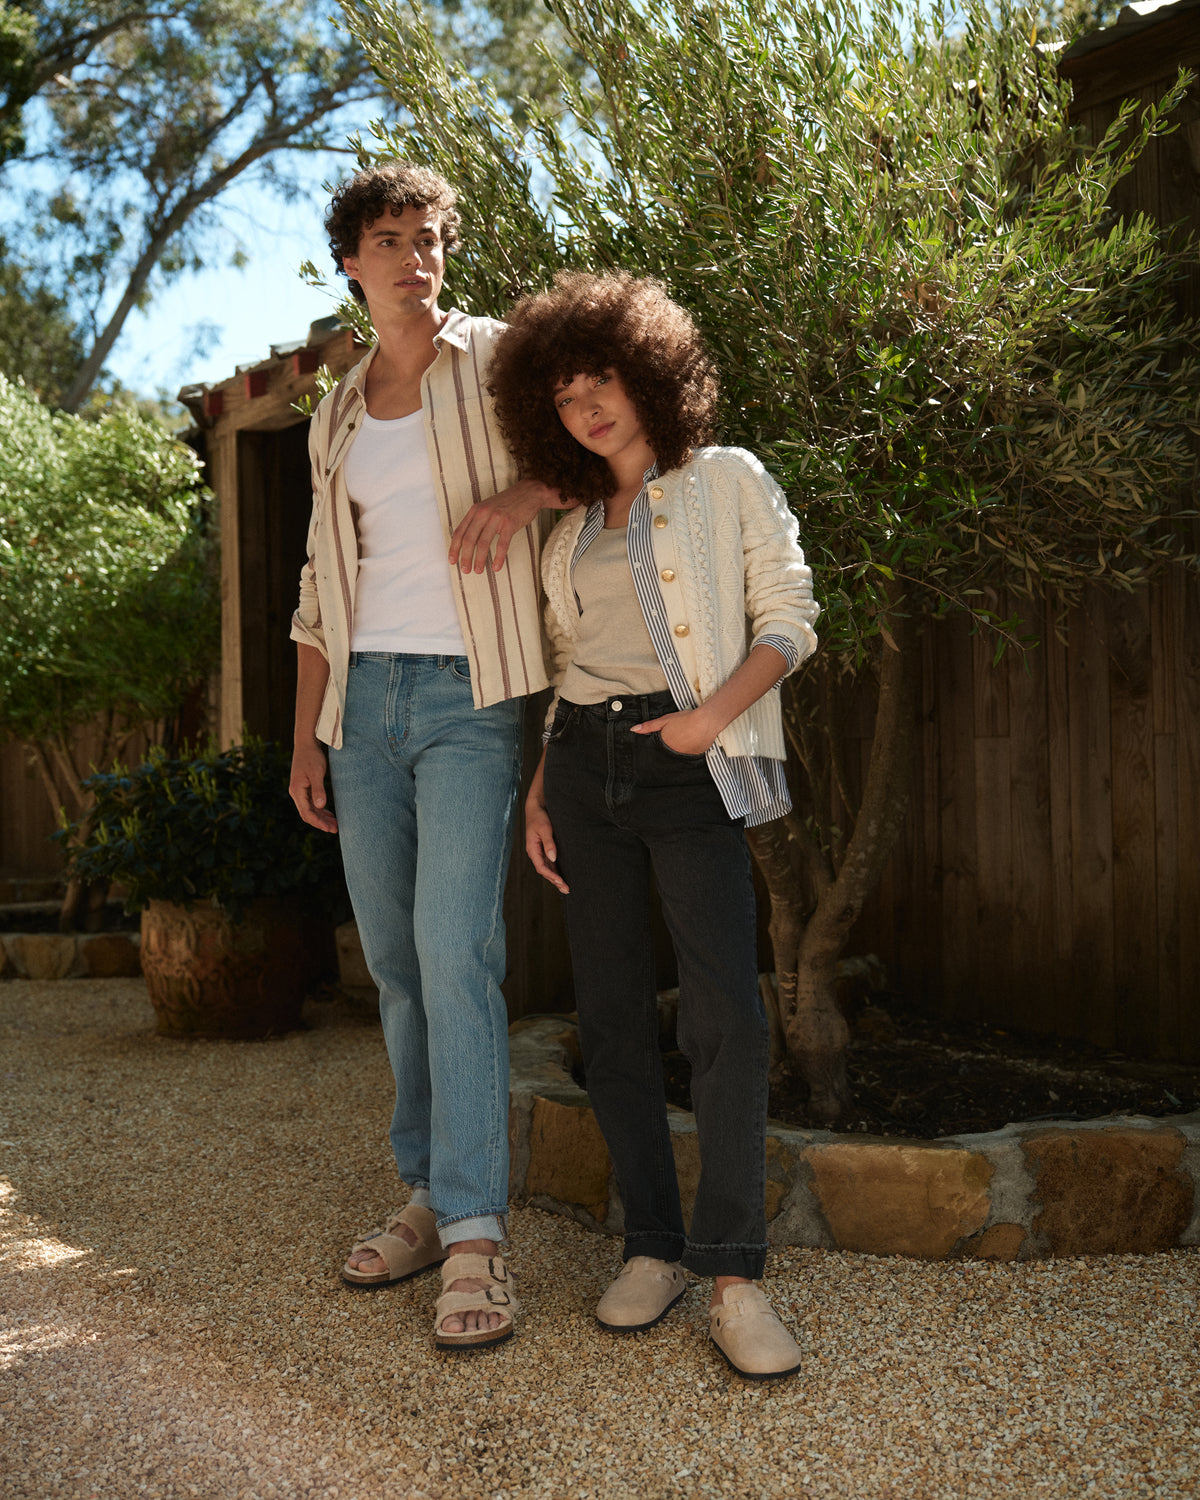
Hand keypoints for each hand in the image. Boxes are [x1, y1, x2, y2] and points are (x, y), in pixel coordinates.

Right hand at [289, 744, 337, 832]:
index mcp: (297, 791)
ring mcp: (299, 791)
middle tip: (336, 829)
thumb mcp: (317, 773)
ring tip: (335, 824)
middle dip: (321, 823)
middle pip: (308, 814)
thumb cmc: (312, 756)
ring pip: (310, 810)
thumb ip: (318, 790)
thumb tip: (321, 806)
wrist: (306, 743)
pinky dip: (320, 810)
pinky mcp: (304, 788)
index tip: (330, 828)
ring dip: (322, 818)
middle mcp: (296, 793)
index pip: (307, 813)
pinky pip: (311, 803)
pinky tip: (329, 814)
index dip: (319, 823)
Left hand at [448, 479, 567, 573]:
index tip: (452, 561)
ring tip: (478, 571)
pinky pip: (502, 544)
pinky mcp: (510, 523)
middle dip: (465, 557)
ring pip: (483, 543)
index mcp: (475, 510)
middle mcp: (483, 513)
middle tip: (465, 570)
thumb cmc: (508, 503)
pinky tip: (496, 567)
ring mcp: (496, 517)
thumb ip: (477, 521)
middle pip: (469, 539)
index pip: (459, 532)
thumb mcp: (488, 508)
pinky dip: (498, 558)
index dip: (454, 548)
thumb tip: (468, 542)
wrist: (528, 492)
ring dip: (479, 560)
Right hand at [525, 801, 568, 892]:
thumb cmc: (539, 816)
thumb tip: (553, 858)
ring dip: (555, 877)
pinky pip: (549, 863)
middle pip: (544, 870)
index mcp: (532, 849)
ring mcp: (539, 851)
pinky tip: (562, 875)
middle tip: (566, 889)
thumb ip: (549, 843)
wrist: (536, 807)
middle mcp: (535, 852)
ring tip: (565, 887)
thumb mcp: (545, 828)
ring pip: (547, 868)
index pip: (541, 867)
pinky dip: (555, 870)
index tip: (561, 881)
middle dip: (555, 881)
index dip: (551, 876)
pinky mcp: (544, 848)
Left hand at [631, 709, 715, 756]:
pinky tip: (692, 741)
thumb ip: (649, 726)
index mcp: (664, 745)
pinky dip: (690, 748)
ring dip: (680, 748)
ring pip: (679, 754)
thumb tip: (633, 729)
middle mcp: (674, 753)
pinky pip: (690, 754)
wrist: (705, 722)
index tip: (663, 742)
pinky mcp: (696, 755)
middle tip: (676, 737)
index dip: (660, 745)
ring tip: (684, 738)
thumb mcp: (664, 720)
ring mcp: (685, 755)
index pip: (658, 750)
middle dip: (670, 746)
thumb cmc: (685, 719)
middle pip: (669, 752)